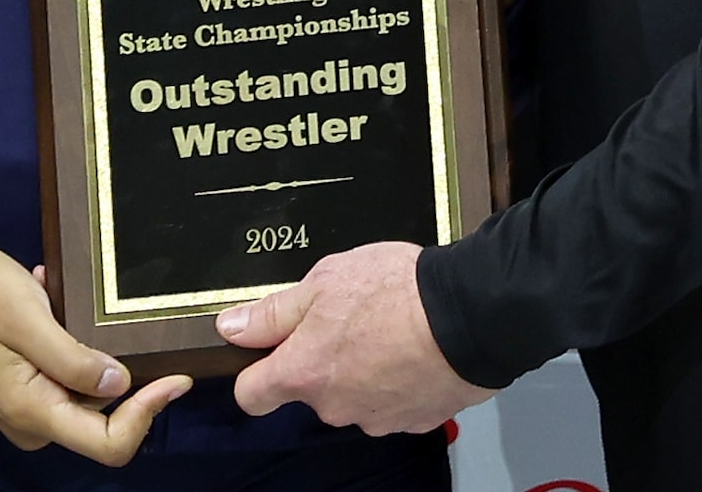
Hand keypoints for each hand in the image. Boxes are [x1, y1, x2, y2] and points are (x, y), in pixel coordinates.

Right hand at [0, 243, 189, 458]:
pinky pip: (73, 380)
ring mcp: (31, 409)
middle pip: (106, 422)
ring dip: (93, 352)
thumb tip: (121, 384)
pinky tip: (54, 307)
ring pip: (93, 398)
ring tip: (65, 305)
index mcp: (31, 411)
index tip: (175, 374)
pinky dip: (76, 347)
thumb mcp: (25, 316)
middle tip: (106, 319)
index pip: (108, 443)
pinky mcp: (31, 391)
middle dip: (123, 375)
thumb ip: (71, 357)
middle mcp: (34, 423)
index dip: (147, 414)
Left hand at [221, 241, 487, 433]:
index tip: (270, 353)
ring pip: (352, 397)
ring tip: (388, 330)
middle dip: (322, 360)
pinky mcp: (413, 421)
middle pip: (310, 391)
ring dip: (362, 371)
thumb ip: (273, 311)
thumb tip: (232, 328)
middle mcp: (334, 406)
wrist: (470, 314)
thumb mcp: (324, 280)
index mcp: (304, 372)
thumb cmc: (398, 292)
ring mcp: (375, 419)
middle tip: (348, 319)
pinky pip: (391, 403)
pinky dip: (396, 381)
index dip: (255, 374)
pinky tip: (412, 349)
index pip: (251, 396)